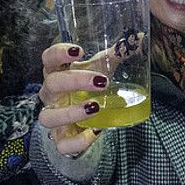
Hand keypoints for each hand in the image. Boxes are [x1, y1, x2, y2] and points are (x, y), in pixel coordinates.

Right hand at [37, 42, 106, 156]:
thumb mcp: (102, 69)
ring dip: (71, 112)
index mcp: (57, 73)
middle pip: (51, 84)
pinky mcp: (61, 139)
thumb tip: (136, 40)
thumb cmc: (90, 88)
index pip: (47, 58)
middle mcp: (50, 96)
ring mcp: (53, 118)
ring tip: (95, 106)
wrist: (86, 118)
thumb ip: (115, 55)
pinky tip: (96, 131)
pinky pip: (62, 144)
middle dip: (75, 81)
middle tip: (102, 81)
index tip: (79, 51)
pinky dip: (78, 140)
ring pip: (47, 116)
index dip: (58, 53)